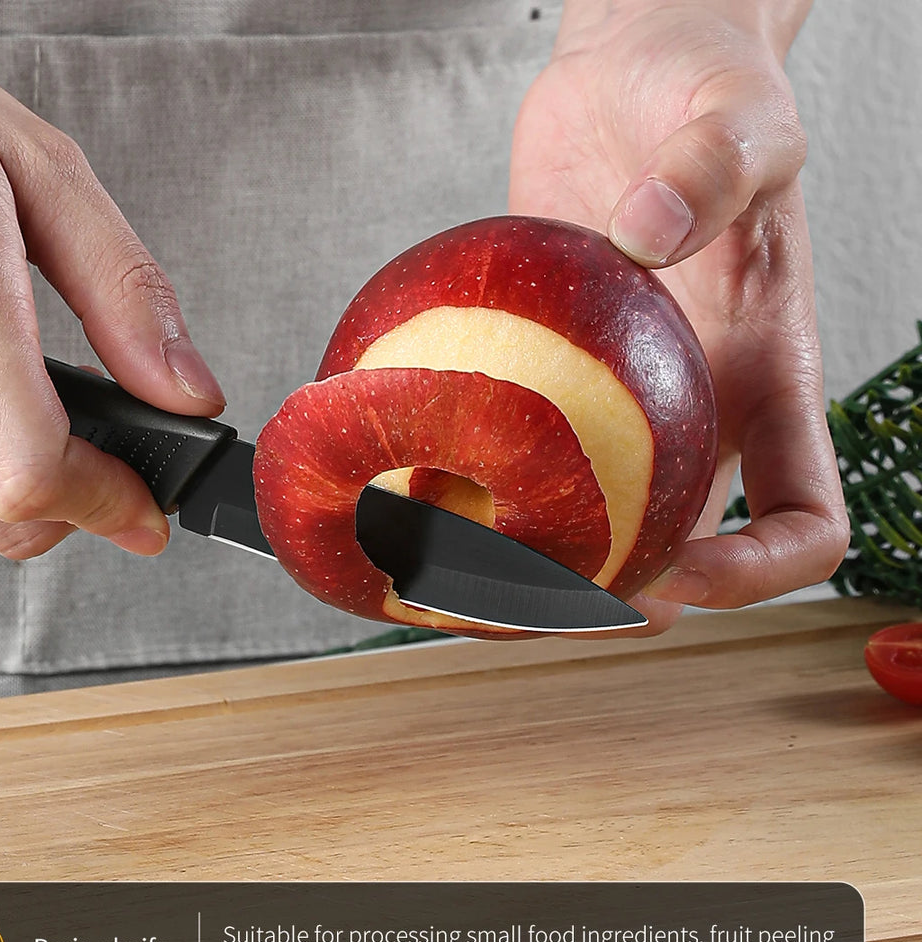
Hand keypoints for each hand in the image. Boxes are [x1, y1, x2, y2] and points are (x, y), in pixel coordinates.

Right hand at [0, 13, 224, 557]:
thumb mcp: (51, 181)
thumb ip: (130, 300)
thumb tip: (187, 394)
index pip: (30, 473)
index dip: (104, 503)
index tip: (143, 502)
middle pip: (3, 517)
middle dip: (74, 496)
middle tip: (98, 447)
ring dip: (15, 482)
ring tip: (20, 401)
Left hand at [510, 0, 848, 631]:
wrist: (630, 71)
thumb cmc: (705, 87)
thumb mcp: (735, 110)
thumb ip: (712, 166)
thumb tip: (651, 227)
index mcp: (764, 378)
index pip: (801, 518)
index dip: (753, 573)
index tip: (674, 573)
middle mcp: (693, 410)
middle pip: (674, 551)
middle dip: (614, 600)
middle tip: (531, 604)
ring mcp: (617, 400)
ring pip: (588, 521)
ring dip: (531, 565)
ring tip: (455, 576)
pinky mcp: (547, 373)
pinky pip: (512, 450)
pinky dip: (466, 482)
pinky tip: (407, 486)